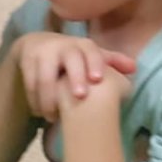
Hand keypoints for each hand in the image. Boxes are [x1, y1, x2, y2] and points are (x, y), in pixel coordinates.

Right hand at [12, 33, 135, 123]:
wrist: (38, 44)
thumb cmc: (73, 55)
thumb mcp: (90, 56)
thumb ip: (112, 62)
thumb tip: (134, 68)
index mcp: (83, 45)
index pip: (91, 51)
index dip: (95, 63)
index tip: (98, 79)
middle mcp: (63, 46)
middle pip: (70, 59)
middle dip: (75, 77)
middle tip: (80, 97)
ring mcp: (43, 52)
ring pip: (45, 76)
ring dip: (49, 98)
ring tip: (54, 117)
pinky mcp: (27, 61)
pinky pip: (30, 83)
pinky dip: (35, 99)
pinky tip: (40, 112)